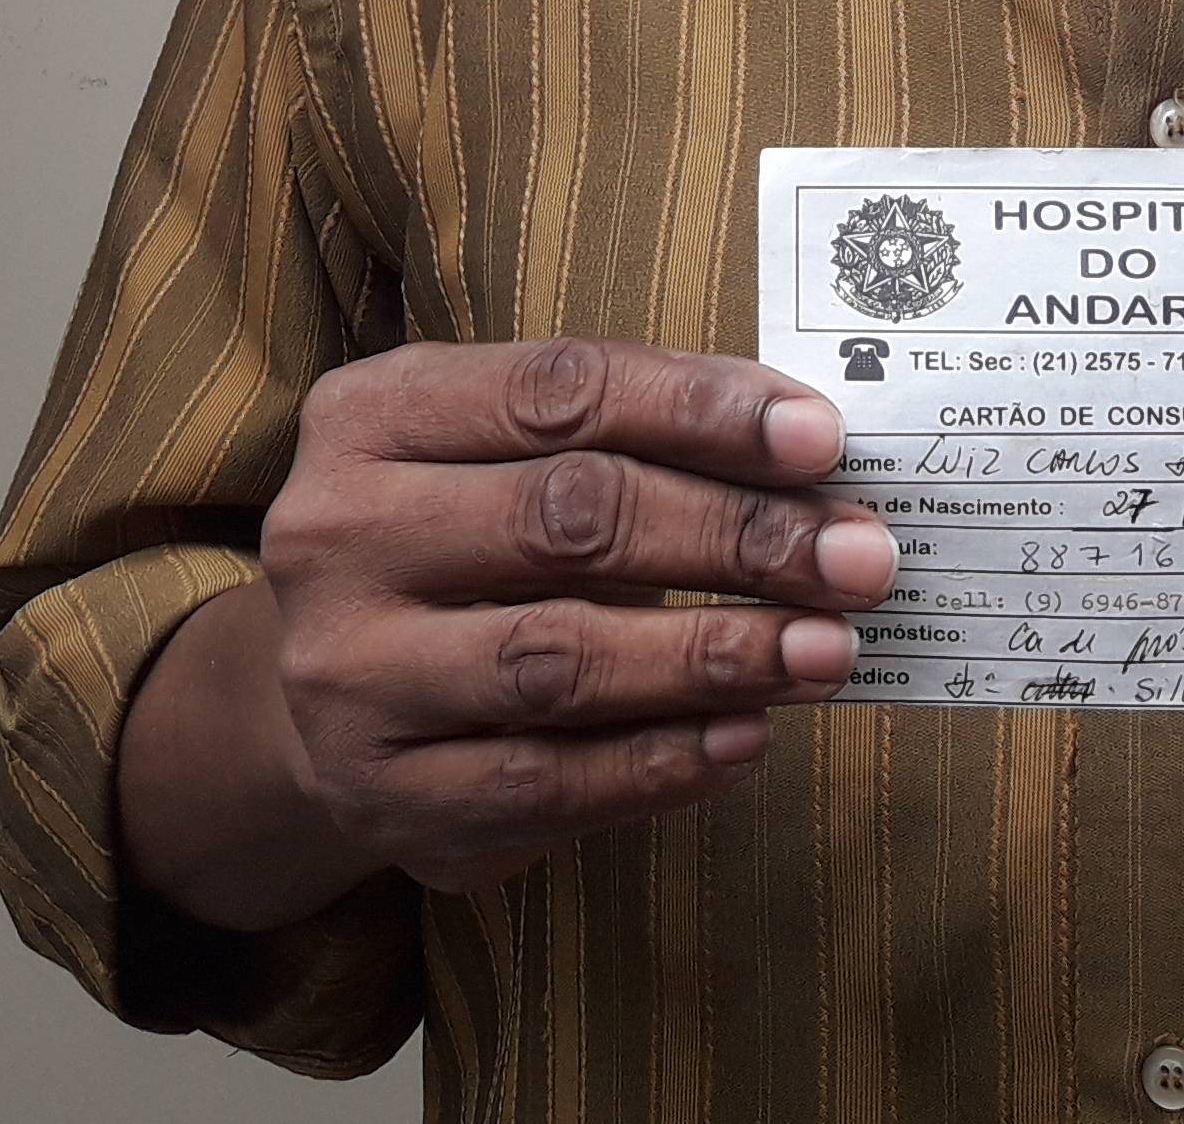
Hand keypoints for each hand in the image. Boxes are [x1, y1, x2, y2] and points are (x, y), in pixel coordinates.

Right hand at [119, 338, 894, 922]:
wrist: (326, 686)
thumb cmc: (461, 537)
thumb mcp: (503, 449)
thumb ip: (629, 434)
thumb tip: (810, 451)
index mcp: (371, 413)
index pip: (559, 389)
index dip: (700, 411)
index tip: (820, 439)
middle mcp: (338, 533)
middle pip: (569, 520)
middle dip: (734, 535)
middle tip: (856, 556)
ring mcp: (348, 672)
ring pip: (560, 661)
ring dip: (717, 656)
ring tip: (826, 650)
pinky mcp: (382, 794)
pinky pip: (547, 781)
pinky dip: (664, 760)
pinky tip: (749, 736)